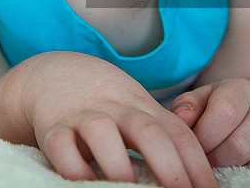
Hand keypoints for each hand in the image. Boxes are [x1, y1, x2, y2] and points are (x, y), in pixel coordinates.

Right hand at [16, 52, 216, 186]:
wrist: (51, 73)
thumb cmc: (104, 101)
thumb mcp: (136, 109)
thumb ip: (163, 136)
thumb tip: (197, 178)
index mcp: (142, 107)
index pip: (178, 133)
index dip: (198, 165)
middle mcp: (116, 109)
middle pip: (148, 131)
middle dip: (170, 168)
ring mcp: (83, 116)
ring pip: (102, 133)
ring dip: (120, 166)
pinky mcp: (53, 128)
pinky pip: (61, 147)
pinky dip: (74, 168)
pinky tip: (88, 185)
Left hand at [172, 78, 249, 177]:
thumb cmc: (226, 110)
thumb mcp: (206, 101)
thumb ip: (189, 106)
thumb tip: (179, 117)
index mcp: (243, 89)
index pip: (225, 112)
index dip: (204, 136)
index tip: (193, 147)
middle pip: (240, 144)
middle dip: (216, 159)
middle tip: (206, 163)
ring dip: (236, 172)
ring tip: (223, 169)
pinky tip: (241, 174)